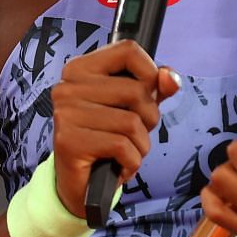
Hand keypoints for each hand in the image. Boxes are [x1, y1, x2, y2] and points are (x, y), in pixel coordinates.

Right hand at [47, 40, 179, 215]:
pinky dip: (131, 161)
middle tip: (132, 135)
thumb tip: (170, 77)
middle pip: (136, 91)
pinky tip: (118, 165)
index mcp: (81, 69)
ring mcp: (66, 114)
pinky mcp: (69, 141)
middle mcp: (68, 87)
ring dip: (140, 145)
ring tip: (124, 152)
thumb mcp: (135, 109)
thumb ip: (154, 89)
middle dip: (148, 119)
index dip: (150, 74)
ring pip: (132, 122)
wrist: (83, 186)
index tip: (147, 96)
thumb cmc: (108, 140)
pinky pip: (123, 146)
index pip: (128, 50)